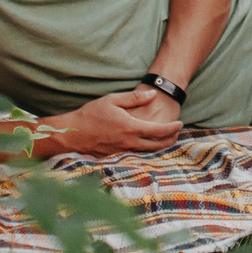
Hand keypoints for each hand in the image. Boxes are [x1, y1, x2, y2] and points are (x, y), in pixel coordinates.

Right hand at [48, 87, 186, 156]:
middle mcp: (128, 143)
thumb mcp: (112, 100)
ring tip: (167, 139)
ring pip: (147, 152)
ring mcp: (122, 152)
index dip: (172, 128)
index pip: (158, 131)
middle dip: (170, 139)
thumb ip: (134, 98)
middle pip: (157, 146)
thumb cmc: (90, 115)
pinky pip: (135, 155)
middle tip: (177, 133)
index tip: (180, 123)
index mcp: (130, 127)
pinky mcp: (115, 157)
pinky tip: (148, 146)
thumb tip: (153, 94)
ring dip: (160, 147)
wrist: (71, 134)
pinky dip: (146, 151)